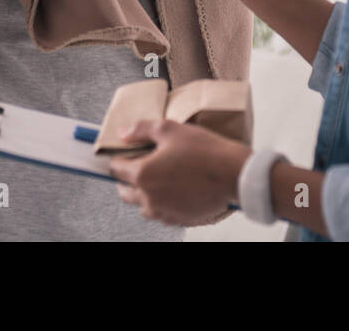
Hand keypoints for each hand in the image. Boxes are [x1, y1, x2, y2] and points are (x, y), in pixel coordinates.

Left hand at [109, 119, 249, 225]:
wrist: (233, 174)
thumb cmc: (204, 151)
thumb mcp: (169, 129)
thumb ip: (141, 130)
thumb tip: (123, 134)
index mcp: (142, 174)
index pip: (115, 169)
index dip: (117, 159)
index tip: (122, 154)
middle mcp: (148, 198)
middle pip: (124, 191)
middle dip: (126, 178)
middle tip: (139, 165)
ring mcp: (163, 212)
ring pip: (142, 205)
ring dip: (144, 192)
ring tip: (161, 176)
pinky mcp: (178, 220)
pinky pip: (161, 213)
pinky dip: (162, 202)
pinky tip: (175, 188)